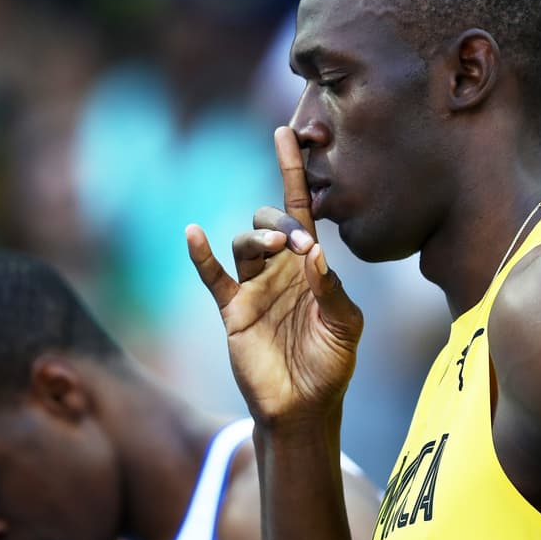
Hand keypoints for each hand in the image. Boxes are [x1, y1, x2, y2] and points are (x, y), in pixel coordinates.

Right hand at [187, 126, 362, 428]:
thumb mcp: (345, 326)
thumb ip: (332, 290)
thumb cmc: (331, 364)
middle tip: (302, 246)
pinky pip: (212, 275)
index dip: (294, 170)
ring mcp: (254, 286)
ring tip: (278, 249)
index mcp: (311, 264)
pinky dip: (201, 254)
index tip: (288, 132)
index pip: (302, 207)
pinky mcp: (232, 309)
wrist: (304, 407)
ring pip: (246, 241)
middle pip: (272, 219)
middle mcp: (280, 268)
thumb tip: (315, 253)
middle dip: (284, 221)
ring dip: (259, 237)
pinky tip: (195, 234)